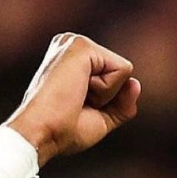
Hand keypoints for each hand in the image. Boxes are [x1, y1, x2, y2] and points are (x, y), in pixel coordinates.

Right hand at [6, 33, 140, 166]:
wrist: (40, 134)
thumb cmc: (61, 131)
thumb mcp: (100, 120)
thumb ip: (122, 104)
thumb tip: (136, 84)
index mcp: (73, 61)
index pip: (114, 79)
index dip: (105, 104)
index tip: (76, 110)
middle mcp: (72, 46)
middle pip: (121, 74)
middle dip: (107, 99)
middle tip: (75, 106)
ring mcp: (75, 43)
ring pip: (122, 72)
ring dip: (105, 95)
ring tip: (75, 98)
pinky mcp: (82, 46)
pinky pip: (122, 71)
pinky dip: (106, 91)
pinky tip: (78, 92)